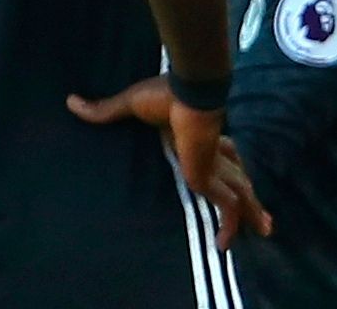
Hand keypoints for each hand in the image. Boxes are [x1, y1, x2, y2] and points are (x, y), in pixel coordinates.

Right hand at [68, 82, 272, 247]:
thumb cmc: (163, 94)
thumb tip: (72, 102)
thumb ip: (104, 110)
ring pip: (240, 193)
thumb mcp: (129, 104)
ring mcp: (214, 166)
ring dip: (251, 212)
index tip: (234, 168)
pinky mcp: (211, 178)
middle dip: (249, 190)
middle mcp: (213, 151)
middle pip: (238, 174)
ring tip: (264, 229)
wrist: (187, 90)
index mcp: (200, 135)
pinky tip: (223, 246)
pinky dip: (229, 225)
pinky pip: (227, 206)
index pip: (223, 151)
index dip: (230, 161)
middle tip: (261, 209)